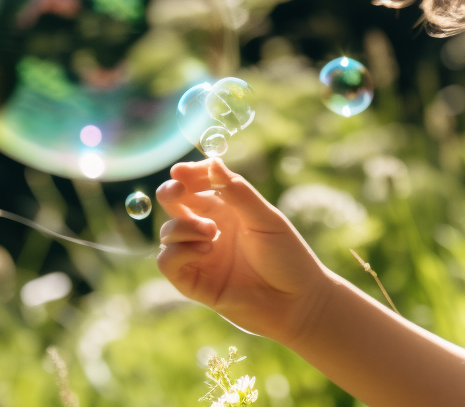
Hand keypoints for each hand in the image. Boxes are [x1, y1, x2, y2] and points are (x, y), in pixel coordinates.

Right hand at [156, 158, 330, 344]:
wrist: (296, 302)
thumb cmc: (287, 255)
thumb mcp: (265, 218)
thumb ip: (237, 192)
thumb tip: (213, 162)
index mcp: (229, 208)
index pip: (199, 184)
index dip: (187, 174)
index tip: (180, 170)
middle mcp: (210, 228)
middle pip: (176, 204)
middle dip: (170, 193)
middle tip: (177, 191)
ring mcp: (200, 255)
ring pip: (169, 232)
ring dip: (184, 226)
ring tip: (212, 233)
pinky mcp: (194, 282)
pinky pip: (168, 262)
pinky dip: (177, 252)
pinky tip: (205, 250)